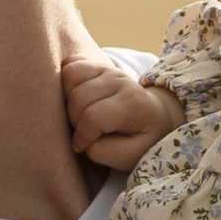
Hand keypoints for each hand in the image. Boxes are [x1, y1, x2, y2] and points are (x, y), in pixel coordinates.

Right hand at [62, 51, 182, 168]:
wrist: (155, 115)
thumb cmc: (142, 138)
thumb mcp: (133, 155)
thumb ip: (105, 152)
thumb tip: (81, 142)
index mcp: (132, 103)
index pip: (93, 117)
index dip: (81, 137)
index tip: (81, 147)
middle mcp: (120, 81)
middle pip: (78, 97)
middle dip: (73, 120)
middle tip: (83, 132)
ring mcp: (108, 70)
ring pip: (70, 76)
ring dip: (66, 99)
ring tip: (78, 114)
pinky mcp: (98, 65)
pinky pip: (70, 64)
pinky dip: (65, 81)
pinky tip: (73, 97)